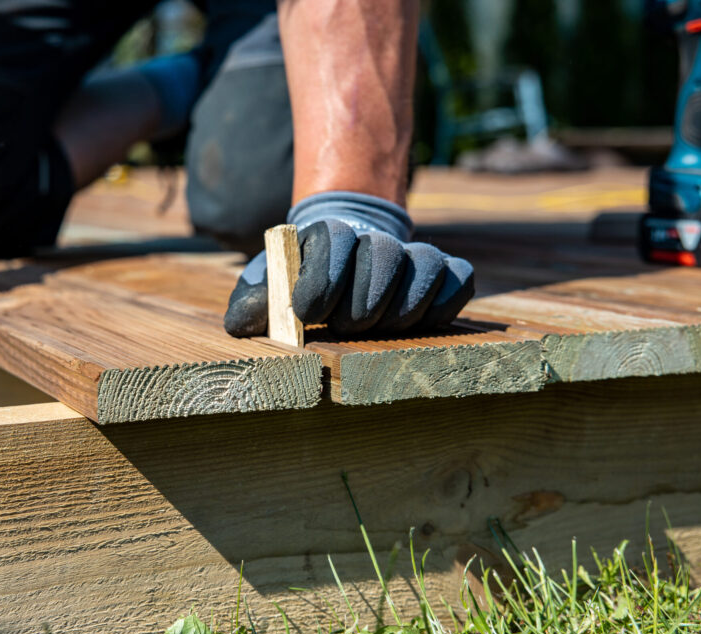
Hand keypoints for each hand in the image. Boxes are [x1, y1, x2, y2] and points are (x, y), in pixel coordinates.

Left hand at [224, 192, 473, 336]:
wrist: (344, 267)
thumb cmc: (300, 283)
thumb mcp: (269, 287)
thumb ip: (253, 301)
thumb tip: (243, 324)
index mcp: (327, 236)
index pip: (334, 238)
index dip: (323, 277)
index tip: (308, 313)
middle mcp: (374, 239)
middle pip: (381, 255)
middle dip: (361, 302)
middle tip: (343, 327)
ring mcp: (413, 255)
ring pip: (422, 267)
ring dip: (399, 308)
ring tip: (374, 330)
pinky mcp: (444, 274)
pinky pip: (457, 280)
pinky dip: (442, 303)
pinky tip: (417, 322)